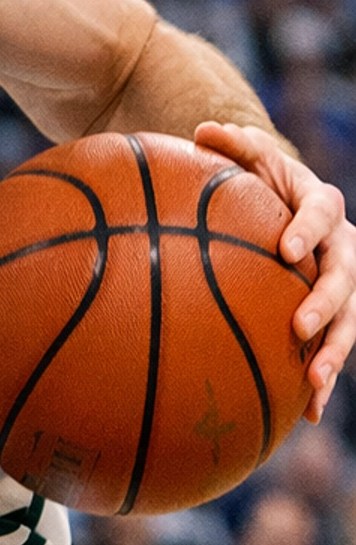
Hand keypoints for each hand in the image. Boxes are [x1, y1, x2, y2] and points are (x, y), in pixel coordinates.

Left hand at [196, 121, 355, 420]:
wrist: (283, 212)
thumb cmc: (259, 185)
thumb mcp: (249, 162)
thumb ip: (233, 147)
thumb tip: (202, 130)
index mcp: (321, 206)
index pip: (321, 213)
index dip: (308, 229)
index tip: (285, 250)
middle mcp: (340, 247)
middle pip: (345, 276)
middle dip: (327, 303)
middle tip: (300, 324)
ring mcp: (343, 285)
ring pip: (348, 321)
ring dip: (334, 352)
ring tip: (313, 381)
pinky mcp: (333, 317)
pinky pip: (331, 349)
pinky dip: (321, 382)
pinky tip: (305, 414)